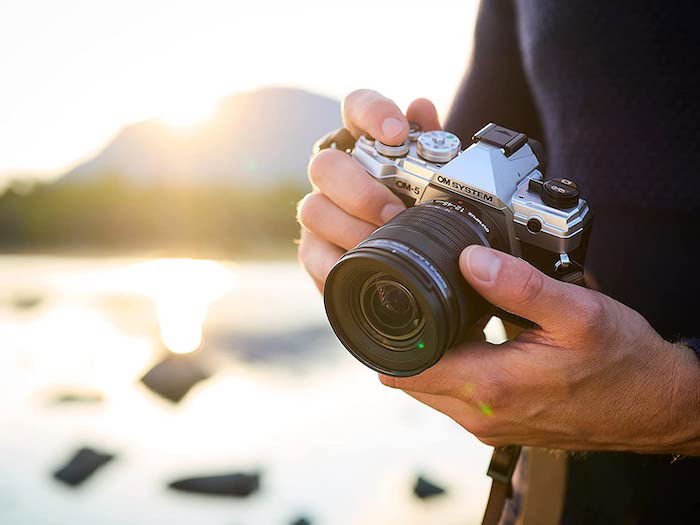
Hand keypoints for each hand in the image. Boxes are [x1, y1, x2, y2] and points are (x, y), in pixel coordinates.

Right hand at [297, 89, 440, 290]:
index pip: (356, 107)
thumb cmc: (418, 212)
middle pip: (325, 165)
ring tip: (381, 243)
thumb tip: (421, 106)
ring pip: (313, 209)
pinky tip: (359, 265)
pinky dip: (336, 262)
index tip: (396, 133)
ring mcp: (320, 211)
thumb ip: (430, 144)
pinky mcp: (314, 250)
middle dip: (362, 191)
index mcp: (364, 144)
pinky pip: (313, 254)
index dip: (372, 113)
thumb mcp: (434, 180)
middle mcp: (335, 173)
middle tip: (395, 212)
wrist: (408, 265)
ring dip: (350, 228)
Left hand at [380, 245, 699, 454]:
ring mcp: (490, 424)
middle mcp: (482, 414)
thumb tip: (470, 260)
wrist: (656, 405)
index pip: (407, 369)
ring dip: (430, 356)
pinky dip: (453, 369)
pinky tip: (474, 341)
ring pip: (432, 390)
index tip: (394, 306)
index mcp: (491, 386)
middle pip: (411, 380)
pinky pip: (456, 397)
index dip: (390, 337)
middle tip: (423, 304)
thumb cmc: (623, 364)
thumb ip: (518, 285)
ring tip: (447, 318)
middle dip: (408, 343)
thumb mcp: (576, 312)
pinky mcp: (502, 424)